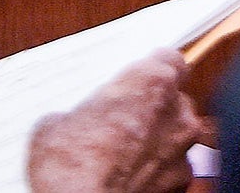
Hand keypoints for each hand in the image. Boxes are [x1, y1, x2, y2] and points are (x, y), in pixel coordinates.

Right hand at [26, 50, 202, 192]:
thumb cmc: (71, 165)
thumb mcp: (56, 124)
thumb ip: (82, 111)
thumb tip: (73, 123)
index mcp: (152, 82)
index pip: (170, 60)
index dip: (153, 70)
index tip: (139, 78)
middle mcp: (177, 113)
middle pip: (174, 99)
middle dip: (151, 109)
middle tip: (120, 122)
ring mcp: (182, 152)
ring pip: (175, 137)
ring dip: (155, 143)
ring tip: (121, 157)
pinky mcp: (181, 185)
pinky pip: (171, 171)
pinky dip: (156, 173)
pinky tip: (128, 179)